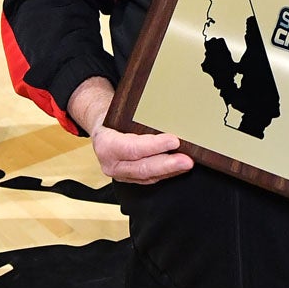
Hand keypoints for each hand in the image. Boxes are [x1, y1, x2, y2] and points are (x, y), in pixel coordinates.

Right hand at [68, 76, 193, 183]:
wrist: (102, 130)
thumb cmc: (112, 118)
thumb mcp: (119, 112)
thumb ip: (140, 115)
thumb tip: (168, 108)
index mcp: (106, 144)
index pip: (132, 148)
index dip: (154, 146)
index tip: (174, 140)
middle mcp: (111, 163)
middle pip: (141, 167)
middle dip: (166, 164)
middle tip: (186, 160)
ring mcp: (120, 174)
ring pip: (147, 176)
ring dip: (170, 170)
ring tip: (187, 163)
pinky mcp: (129, 179)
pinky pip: (149, 179)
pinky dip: (166, 173)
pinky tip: (179, 167)